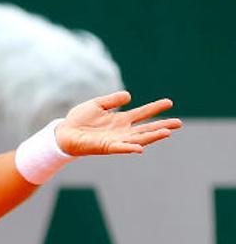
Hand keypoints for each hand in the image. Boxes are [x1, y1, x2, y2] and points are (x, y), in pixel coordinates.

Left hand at [56, 91, 182, 155]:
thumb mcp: (97, 105)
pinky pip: (120, 148)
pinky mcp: (106, 147)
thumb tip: (129, 96)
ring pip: (138, 139)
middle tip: (179, 123)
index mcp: (120, 120)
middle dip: (162, 126)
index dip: (155, 108)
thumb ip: (112, 100)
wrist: (64, 133)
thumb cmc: (79, 120)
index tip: (169, 102)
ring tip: (167, 132)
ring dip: (152, 136)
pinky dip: (129, 148)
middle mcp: (121, 131)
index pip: (142, 113)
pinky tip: (140, 148)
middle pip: (146, 128)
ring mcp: (115, 140)